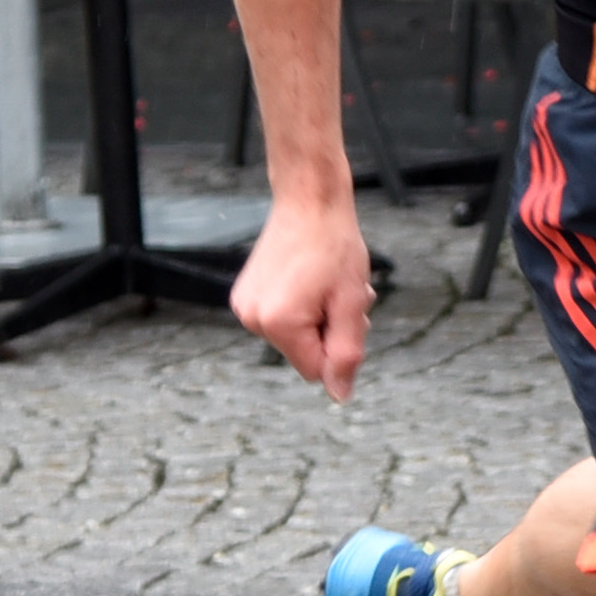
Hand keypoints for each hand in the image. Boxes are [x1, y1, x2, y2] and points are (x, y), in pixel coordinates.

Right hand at [231, 190, 377, 399]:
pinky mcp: (245, 296)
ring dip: (317, 316)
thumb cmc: (334, 244)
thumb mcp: (351, 302)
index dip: (339, 345)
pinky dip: (301, 306)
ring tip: (325, 282)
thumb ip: (346, 353)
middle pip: (304, 353)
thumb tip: (339, 395)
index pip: (316, 369)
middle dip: (328, 329)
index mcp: (278, 323)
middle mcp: (252, 319)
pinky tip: (310, 278)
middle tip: (340, 293)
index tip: (344, 310)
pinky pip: (281, 319)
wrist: (309, 200)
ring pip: (295, 336)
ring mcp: (244, 306)